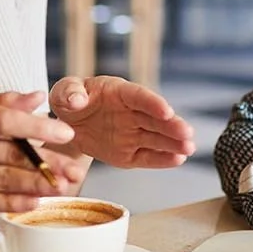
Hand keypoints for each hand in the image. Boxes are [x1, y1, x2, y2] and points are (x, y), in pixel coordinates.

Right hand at [0, 96, 83, 212]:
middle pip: (12, 154)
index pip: (6, 120)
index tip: (65, 132)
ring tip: (63, 186)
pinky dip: (14, 202)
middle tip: (76, 169)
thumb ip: (3, 102)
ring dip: (37, 185)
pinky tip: (35, 202)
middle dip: (49, 163)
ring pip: (4, 180)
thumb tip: (38, 97)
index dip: (38, 126)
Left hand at [48, 76, 196, 168]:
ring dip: (174, 143)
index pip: (139, 96)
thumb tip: (77, 100)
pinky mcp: (130, 153)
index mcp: (119, 92)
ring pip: (156, 138)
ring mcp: (133, 133)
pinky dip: (162, 159)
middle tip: (188, 134)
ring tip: (189, 149)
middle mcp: (132, 112)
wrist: (68, 124)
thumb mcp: (63, 92)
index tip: (167, 111)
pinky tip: (177, 160)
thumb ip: (69, 92)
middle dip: (172, 126)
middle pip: (155, 119)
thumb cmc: (70, 101)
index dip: (153, 103)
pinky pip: (147, 157)